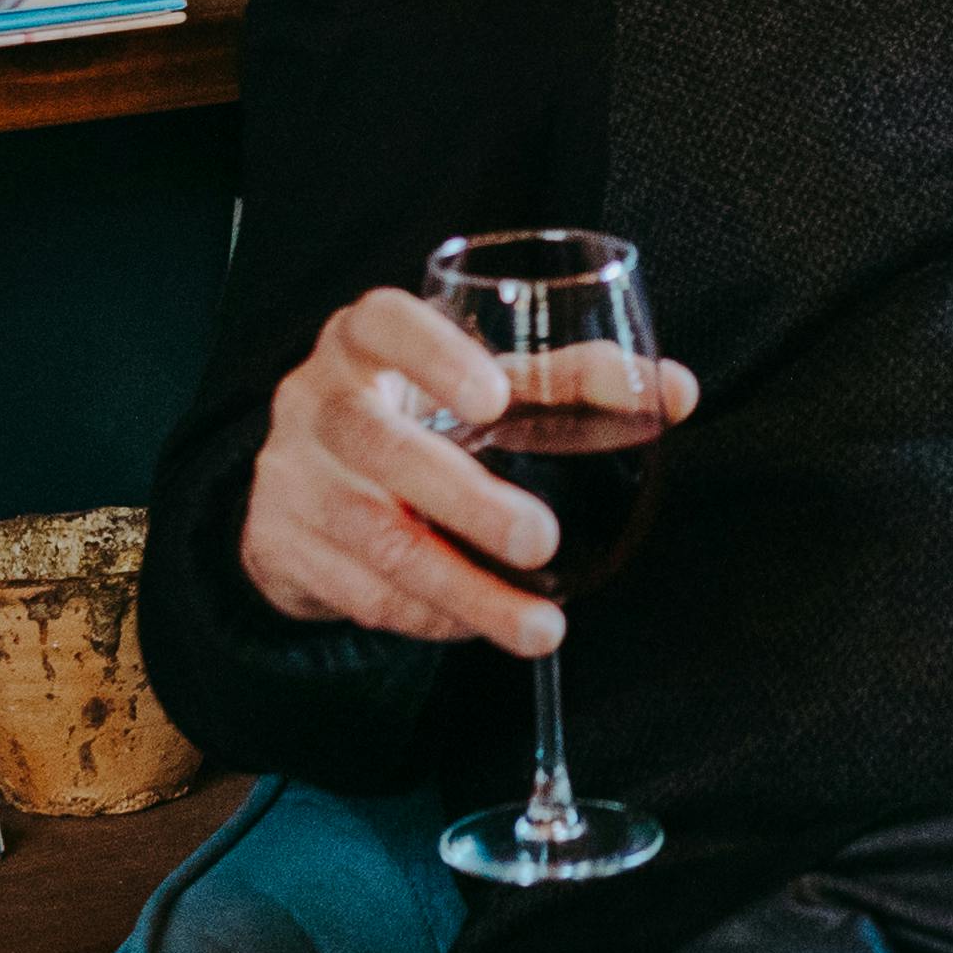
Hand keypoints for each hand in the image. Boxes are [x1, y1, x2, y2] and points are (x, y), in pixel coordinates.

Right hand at [236, 289, 701, 652]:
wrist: (307, 478)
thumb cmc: (420, 414)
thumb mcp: (484, 383)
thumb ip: (574, 381)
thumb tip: (675, 391)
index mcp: (364, 339)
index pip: (383, 323)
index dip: (435, 357)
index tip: (496, 399)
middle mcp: (315, 399)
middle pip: (378, 445)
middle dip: (464, 501)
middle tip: (543, 540)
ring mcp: (288, 474)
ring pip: (372, 538)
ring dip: (461, 591)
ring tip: (541, 628)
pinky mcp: (276, 544)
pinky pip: (358, 591)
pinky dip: (426, 617)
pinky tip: (478, 625)